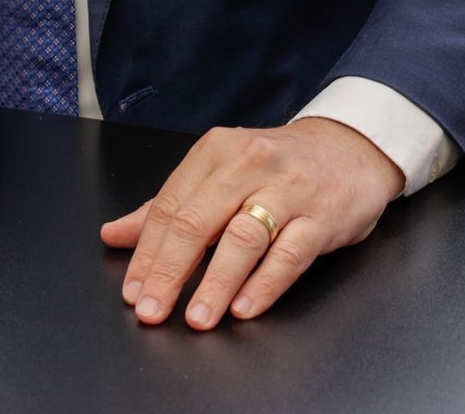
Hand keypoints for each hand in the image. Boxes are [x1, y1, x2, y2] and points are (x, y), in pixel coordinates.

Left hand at [100, 116, 403, 329]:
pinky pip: (289, 254)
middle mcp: (250, 164)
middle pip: (199, 220)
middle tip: (151, 309)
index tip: (132, 290)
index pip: (170, 205)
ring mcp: (289, 190)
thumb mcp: (221, 171)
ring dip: (216, 282)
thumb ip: (169, 204)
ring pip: (243, 238)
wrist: (350, 148)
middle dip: (170, 271)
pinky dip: (264, 283)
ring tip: (196, 317)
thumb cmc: (277, 165)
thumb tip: (114, 234)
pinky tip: (244, 307)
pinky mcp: (322, 217)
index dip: (147, 251)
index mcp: (217, 151)